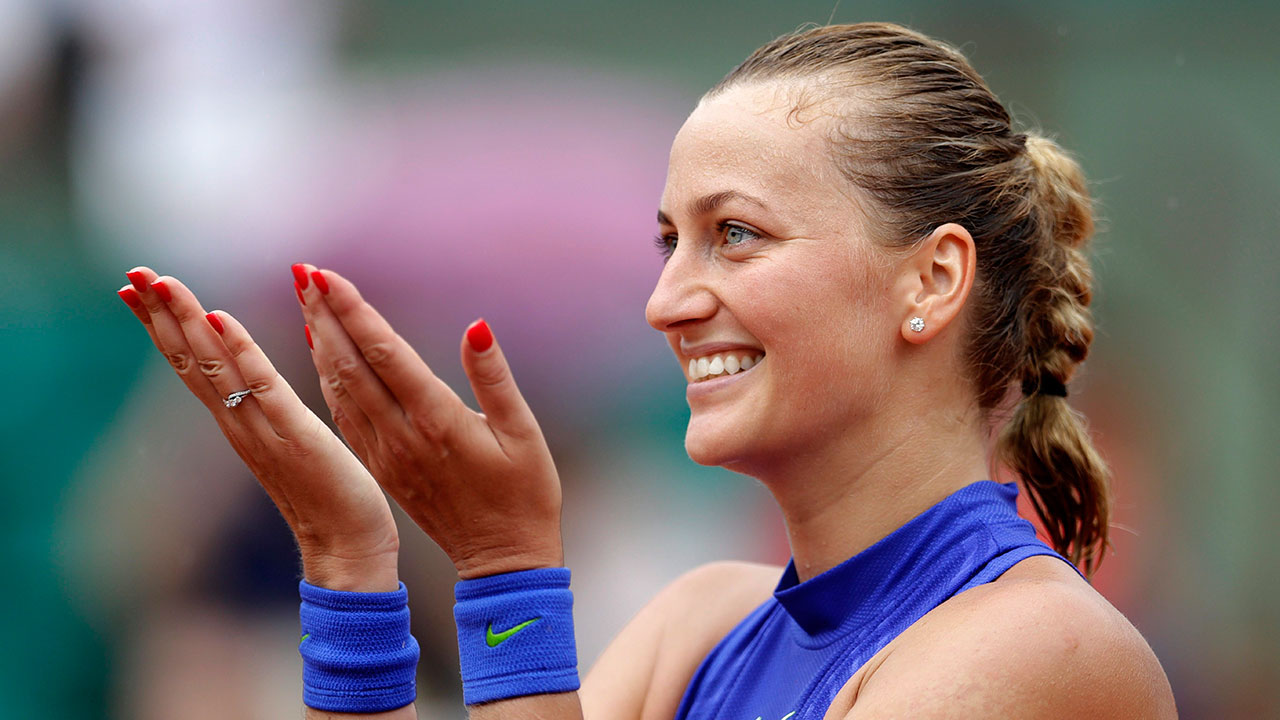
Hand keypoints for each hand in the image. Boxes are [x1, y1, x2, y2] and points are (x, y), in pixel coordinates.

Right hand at [117, 267, 400, 591]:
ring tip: (161, 283)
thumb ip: (266, 407)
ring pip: (214, 367)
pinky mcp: (295, 435)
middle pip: (189, 361)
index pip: (191, 365)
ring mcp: (262, 430)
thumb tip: (249, 375)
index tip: (136, 288)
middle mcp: (239, 424)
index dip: (164, 325)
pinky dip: (241, 353)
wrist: (346, 548)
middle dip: (161, 315)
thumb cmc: (326, 496)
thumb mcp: (289, 439)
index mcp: (239, 422)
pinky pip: (262, 388)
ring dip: (187, 323)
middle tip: (132, 272)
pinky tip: (222, 320)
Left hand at [292, 264, 562, 578]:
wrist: (502, 561)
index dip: (353, 311)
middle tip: (303, 271)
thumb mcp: (523, 433)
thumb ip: (495, 378)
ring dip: (320, 340)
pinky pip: (345, 415)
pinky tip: (320, 352)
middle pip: (351, 364)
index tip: (327, 275)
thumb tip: (475, 327)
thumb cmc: (525, 494)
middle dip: (326, 314)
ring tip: (304, 299)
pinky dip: (328, 378)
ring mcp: (386, 454)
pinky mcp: (382, 468)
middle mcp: (401, 435)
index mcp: (436, 421)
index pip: (384, 353)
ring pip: (341, 388)